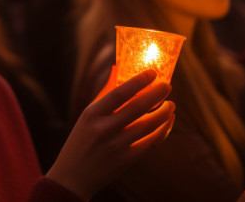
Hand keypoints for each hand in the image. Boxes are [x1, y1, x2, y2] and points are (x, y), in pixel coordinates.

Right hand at [46, 70, 175, 199]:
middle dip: (156, 94)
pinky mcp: (125, 161)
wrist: (73, 176)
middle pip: (137, 108)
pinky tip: (167, 122)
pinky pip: (150, 143)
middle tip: (168, 86)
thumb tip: (117, 68)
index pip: (119, 93)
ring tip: (171, 105)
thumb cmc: (82, 139)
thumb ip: (104, 93)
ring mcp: (115, 146)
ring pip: (148, 126)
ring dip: (163, 113)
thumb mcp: (87, 116)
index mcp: (92, 114)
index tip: (153, 73)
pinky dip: (162, 131)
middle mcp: (104, 129)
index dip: (138, 82)